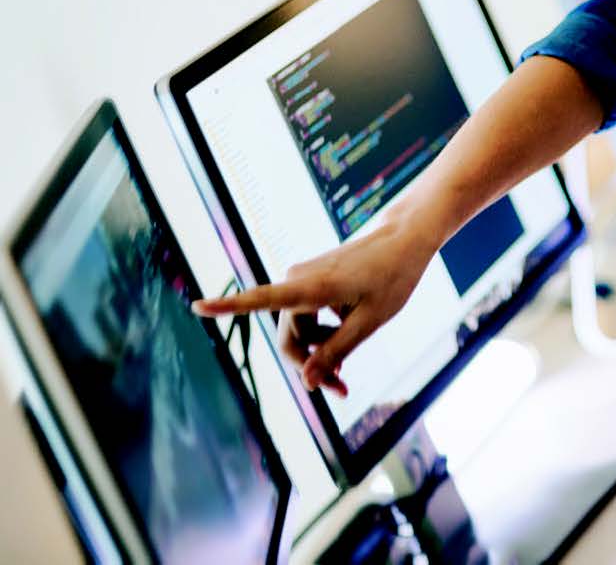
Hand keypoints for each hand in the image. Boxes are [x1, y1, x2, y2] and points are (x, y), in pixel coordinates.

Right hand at [191, 215, 433, 396]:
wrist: (404, 239)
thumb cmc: (392, 277)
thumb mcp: (370, 322)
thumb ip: (337, 351)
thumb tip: (306, 384)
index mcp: (312, 287)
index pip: (262, 298)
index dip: (229, 306)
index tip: (196, 306)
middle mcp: (300, 280)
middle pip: (288, 336)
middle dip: (308, 366)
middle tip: (340, 389)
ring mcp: (304, 279)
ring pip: (299, 330)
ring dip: (319, 352)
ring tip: (346, 373)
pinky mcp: (312, 281)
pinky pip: (308, 316)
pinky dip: (323, 334)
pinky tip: (345, 342)